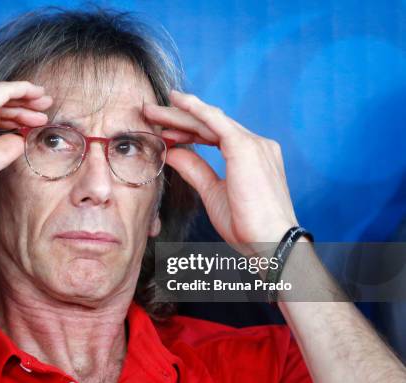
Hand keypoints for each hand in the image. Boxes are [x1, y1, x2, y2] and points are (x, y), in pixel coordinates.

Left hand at [144, 90, 297, 246]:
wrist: (270, 242)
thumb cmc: (248, 226)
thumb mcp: (213, 194)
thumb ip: (195, 170)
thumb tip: (172, 153)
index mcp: (252, 156)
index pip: (214, 136)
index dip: (187, 133)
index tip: (165, 133)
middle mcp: (256, 144)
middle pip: (210, 125)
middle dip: (178, 118)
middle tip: (151, 112)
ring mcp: (253, 143)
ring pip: (209, 121)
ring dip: (179, 114)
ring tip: (153, 110)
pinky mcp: (245, 147)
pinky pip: (215, 121)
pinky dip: (195, 109)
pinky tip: (177, 101)